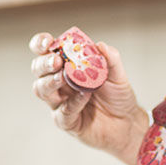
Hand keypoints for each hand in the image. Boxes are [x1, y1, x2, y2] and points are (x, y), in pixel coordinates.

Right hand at [29, 33, 148, 164]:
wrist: (127, 122)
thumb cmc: (117, 95)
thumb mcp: (117, 74)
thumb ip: (110, 58)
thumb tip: (100, 45)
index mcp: (66, 65)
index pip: (45, 51)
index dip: (41, 44)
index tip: (47, 42)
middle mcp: (58, 82)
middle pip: (38, 69)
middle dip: (44, 63)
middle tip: (57, 61)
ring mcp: (59, 102)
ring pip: (41, 90)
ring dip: (50, 81)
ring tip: (63, 77)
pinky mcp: (66, 121)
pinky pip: (62, 112)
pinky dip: (72, 102)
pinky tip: (83, 95)